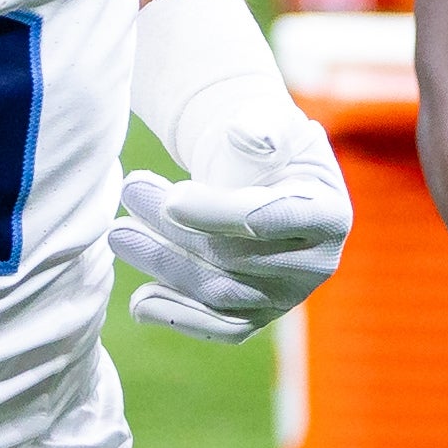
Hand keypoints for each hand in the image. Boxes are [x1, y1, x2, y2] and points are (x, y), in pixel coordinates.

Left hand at [111, 82, 348, 342]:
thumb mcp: (270, 121)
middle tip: (130, 192)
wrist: (262, 173)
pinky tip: (140, 301)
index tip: (172, 199)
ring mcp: (288, 296)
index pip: (272, 217)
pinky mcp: (260, 315)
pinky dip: (178, 316)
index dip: (220, 212)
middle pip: (237, 257)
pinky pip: (220, 326)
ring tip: (119, 233)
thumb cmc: (265, 141)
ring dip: (164, 265)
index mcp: (328, 213)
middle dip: (177, 229)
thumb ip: (260, 126)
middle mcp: (317, 264)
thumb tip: (244, 134)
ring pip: (220, 292)